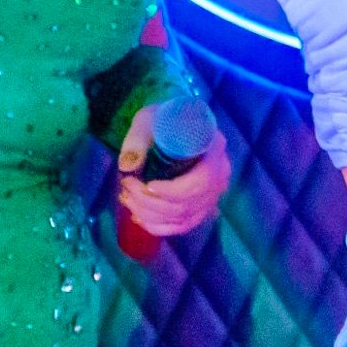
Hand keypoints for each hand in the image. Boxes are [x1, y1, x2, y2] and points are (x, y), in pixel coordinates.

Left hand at [115, 102, 232, 241]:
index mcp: (214, 150)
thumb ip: (137, 140)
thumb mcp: (148, 120)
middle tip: (126, 187)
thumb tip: (127, 167)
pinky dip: (159, 227)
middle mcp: (220, 176)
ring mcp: (212, 195)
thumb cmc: (162, 120)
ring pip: (183, 218)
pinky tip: (139, 218)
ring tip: (126, 198)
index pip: (201, 182)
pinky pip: (183, 226)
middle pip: (188, 204)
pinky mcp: (201, 207)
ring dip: (150, 214)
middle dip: (151, 202)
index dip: (173, 191)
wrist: (173, 125)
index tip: (147, 184)